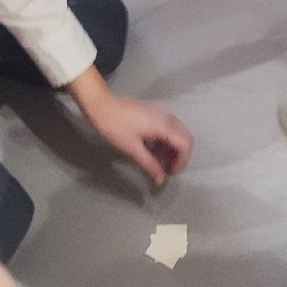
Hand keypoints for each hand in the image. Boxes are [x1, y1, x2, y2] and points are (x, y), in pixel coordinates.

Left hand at [71, 71, 192, 186]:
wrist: (100, 105)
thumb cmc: (115, 127)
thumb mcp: (132, 149)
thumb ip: (149, 165)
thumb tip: (161, 181)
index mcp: (164, 125)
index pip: (186, 144)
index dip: (182, 162)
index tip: (171, 174)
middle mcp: (167, 117)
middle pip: (185, 138)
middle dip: (179, 156)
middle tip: (166, 169)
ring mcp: (161, 113)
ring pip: (176, 134)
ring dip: (171, 150)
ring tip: (157, 163)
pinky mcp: (153, 113)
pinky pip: (167, 129)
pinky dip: (164, 142)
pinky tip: (151, 150)